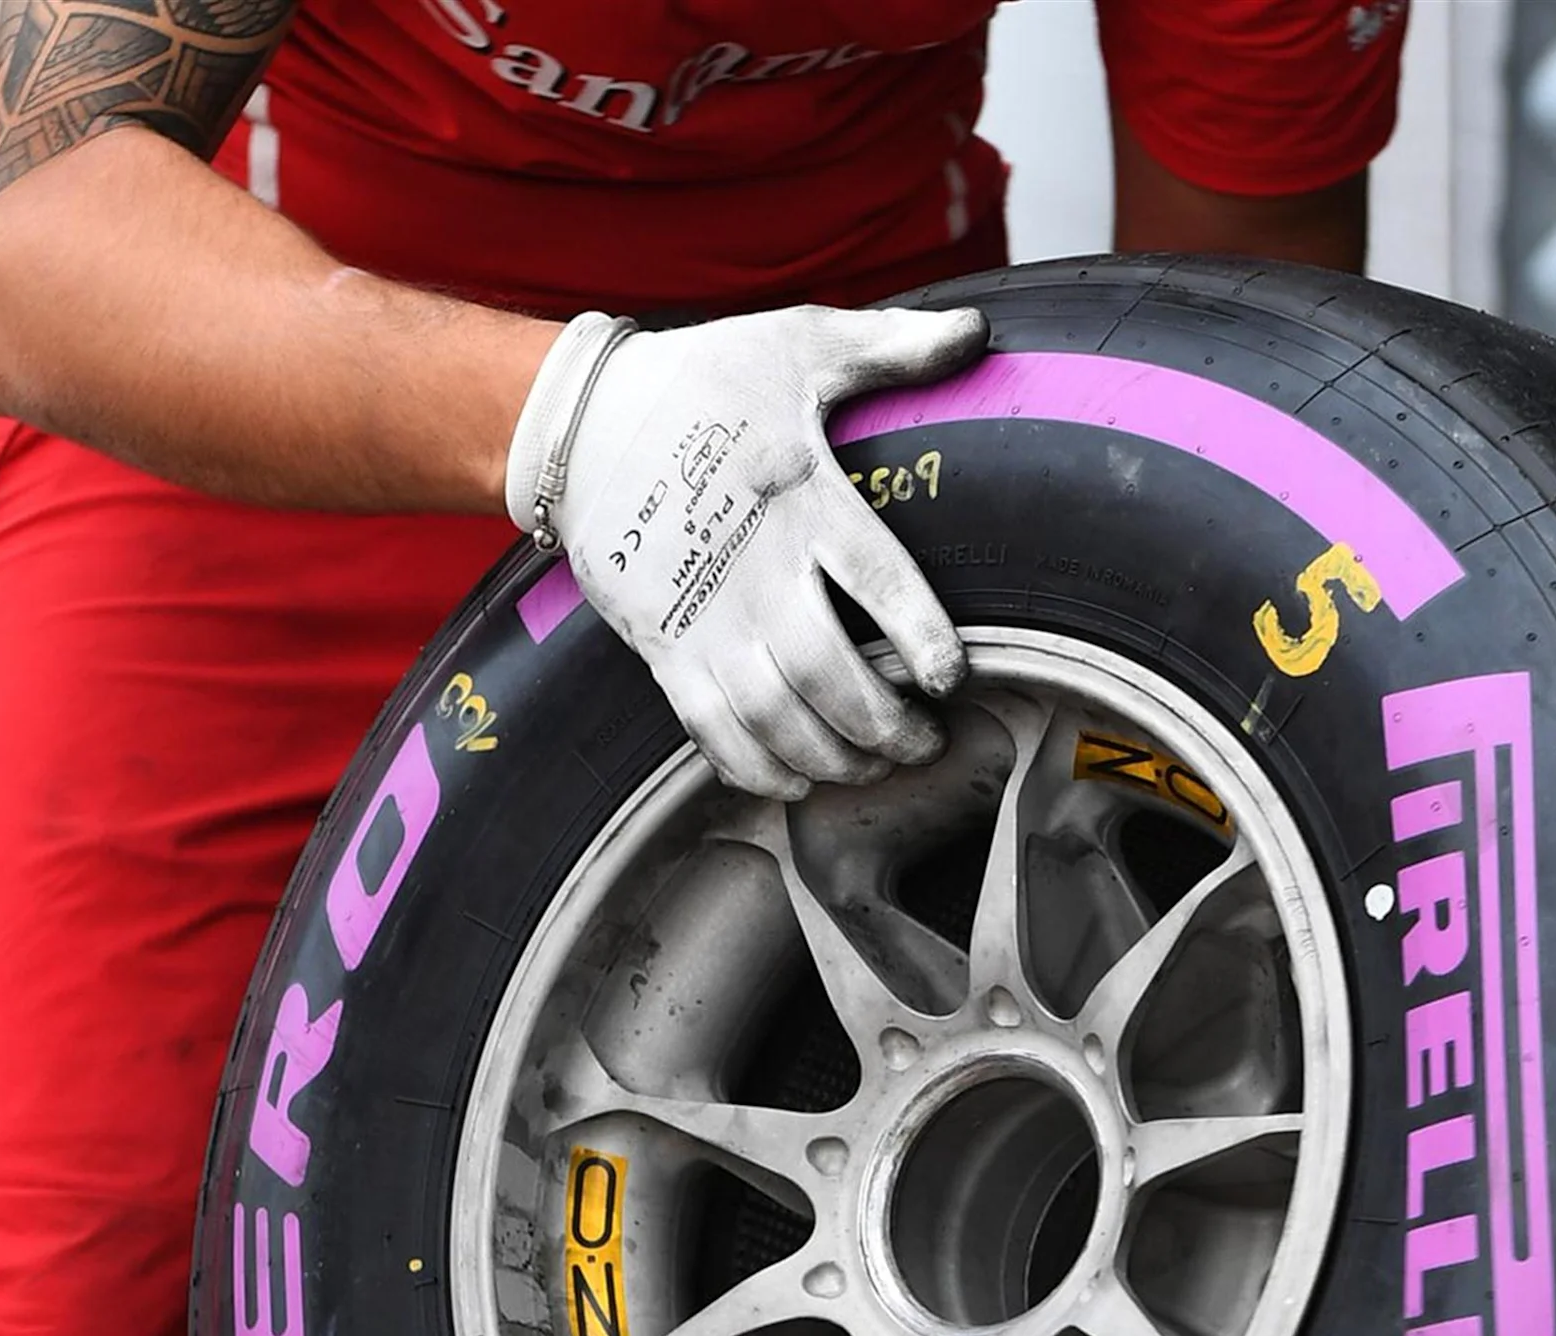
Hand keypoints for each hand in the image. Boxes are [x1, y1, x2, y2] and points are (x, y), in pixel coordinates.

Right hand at [506, 305, 989, 799]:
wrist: (581, 421)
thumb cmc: (698, 380)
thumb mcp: (797, 343)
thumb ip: (890, 347)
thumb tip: (974, 336)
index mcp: (803, 499)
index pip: (879, 582)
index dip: (921, 637)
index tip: (949, 677)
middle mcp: (756, 571)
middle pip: (828, 675)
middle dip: (885, 726)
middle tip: (924, 743)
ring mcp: (704, 617)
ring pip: (774, 718)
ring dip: (831, 758)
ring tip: (872, 767)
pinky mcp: (663, 646)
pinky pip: (710, 731)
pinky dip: (755, 770)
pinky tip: (795, 781)